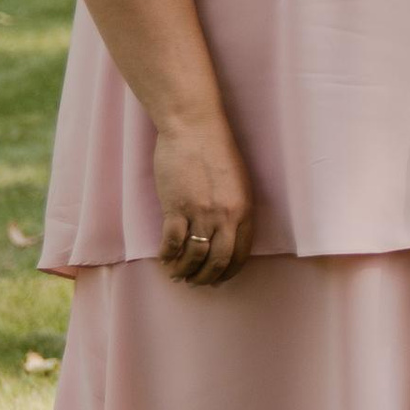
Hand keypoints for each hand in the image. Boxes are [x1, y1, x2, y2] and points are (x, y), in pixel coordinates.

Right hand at [155, 116, 255, 284]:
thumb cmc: (216, 149)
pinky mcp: (176, 207)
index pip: (240, 254)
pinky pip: (172, 243)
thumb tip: (224, 235)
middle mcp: (226, 216)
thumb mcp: (238, 181)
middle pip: (218, 261)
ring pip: (194, 257)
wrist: (193, 127)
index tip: (218, 278)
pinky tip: (164, 258)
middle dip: (206, 277)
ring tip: (177, 274)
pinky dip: (167, 256)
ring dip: (184, 271)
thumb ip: (235, 208)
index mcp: (245, 209)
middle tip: (195, 282)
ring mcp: (201, 212)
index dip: (228, 271)